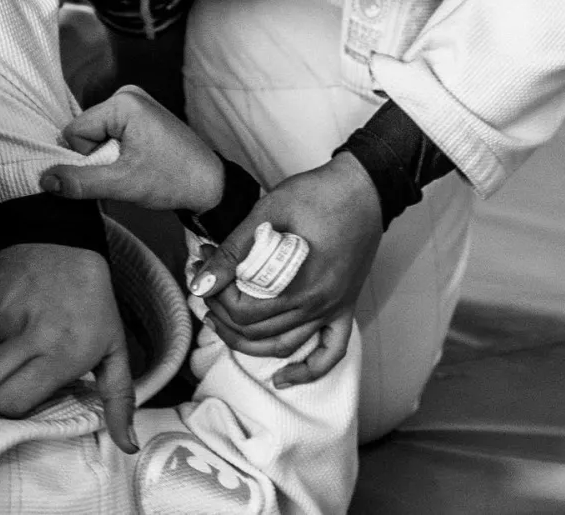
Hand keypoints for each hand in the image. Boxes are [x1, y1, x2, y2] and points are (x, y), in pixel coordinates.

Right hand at [0, 243, 136, 452]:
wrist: (68, 242)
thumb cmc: (93, 305)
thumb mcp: (113, 348)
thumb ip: (119, 398)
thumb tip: (128, 445)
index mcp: (62, 351)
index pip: (11, 402)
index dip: (11, 408)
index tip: (20, 399)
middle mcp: (28, 332)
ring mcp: (1, 311)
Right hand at [40, 85, 224, 212]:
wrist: (209, 185)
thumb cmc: (174, 179)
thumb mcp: (122, 184)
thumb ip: (80, 181)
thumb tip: (45, 179)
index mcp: (123, 102)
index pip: (74, 131)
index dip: (85, 159)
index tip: (113, 171)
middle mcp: (128, 95)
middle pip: (84, 132)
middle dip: (96, 158)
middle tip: (126, 171)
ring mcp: (135, 103)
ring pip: (95, 136)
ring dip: (106, 158)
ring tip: (134, 168)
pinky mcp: (140, 115)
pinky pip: (110, 135)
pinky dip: (115, 154)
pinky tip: (136, 163)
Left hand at [191, 153, 380, 387]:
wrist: (363, 187)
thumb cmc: (316, 193)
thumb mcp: (268, 211)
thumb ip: (234, 250)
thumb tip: (202, 281)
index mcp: (298, 284)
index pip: (244, 311)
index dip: (217, 295)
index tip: (205, 269)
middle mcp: (317, 306)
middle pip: (257, 331)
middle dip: (223, 313)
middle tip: (206, 289)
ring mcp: (334, 309)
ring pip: (284, 346)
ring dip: (248, 343)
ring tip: (222, 325)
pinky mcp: (346, 307)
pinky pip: (330, 352)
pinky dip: (307, 371)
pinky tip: (283, 377)